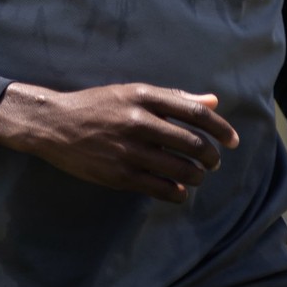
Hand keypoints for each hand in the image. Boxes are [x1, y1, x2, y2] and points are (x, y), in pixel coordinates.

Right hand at [0, 81, 238, 202]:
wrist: (54, 124)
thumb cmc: (97, 105)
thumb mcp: (133, 93)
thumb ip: (174, 98)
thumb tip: (213, 102)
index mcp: (143, 96)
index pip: (196, 113)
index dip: (221, 129)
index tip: (232, 141)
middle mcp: (138, 121)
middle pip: (192, 143)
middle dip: (210, 157)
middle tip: (213, 162)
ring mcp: (129, 150)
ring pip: (181, 170)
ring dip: (197, 176)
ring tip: (196, 176)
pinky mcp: (119, 175)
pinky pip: (160, 189)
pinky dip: (177, 193)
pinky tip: (179, 191)